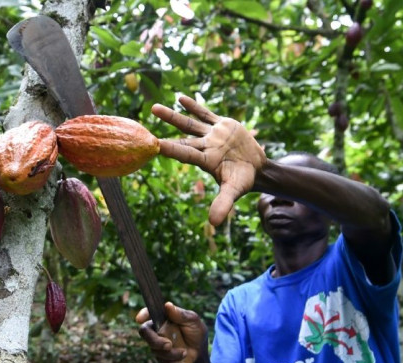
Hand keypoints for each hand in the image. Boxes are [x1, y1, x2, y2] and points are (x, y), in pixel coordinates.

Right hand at [136, 302, 207, 362]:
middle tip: (168, 345)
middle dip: (155, 341)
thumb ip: (181, 314)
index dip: (142, 314)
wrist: (201, 351)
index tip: (139, 319)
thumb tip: (167, 305)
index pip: (149, 313)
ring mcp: (158, 343)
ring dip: (170, 354)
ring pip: (155, 350)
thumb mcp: (193, 320)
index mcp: (163, 317)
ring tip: (185, 353)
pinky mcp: (161, 356)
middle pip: (145, 333)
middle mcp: (157, 329)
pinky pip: (162, 361)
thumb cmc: (196, 331)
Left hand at [152, 95, 267, 225]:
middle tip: (146, 126)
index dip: (171, 148)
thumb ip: (222, 203)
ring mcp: (211, 135)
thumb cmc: (243, 181)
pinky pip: (205, 113)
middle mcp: (205, 146)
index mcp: (205, 160)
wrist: (257, 168)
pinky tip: (180, 98)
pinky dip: (194, 106)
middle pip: (182, 136)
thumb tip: (213, 223)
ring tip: (154, 108)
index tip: (154, 144)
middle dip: (165, 130)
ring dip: (172, 116)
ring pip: (189, 123)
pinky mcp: (221, 125)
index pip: (185, 153)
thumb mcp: (234, 191)